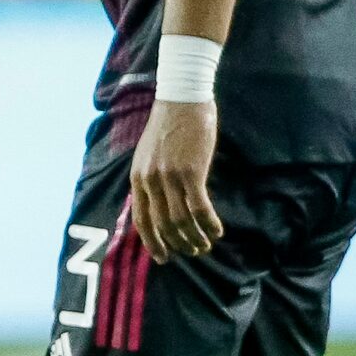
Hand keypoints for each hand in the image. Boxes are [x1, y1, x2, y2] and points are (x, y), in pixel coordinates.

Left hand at [129, 99, 223, 264]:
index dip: (152, 242)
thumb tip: (159, 205)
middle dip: (179, 244)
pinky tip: (218, 230)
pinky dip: (209, 223)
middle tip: (193, 251)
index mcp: (138, 178)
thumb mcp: (149, 155)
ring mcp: (170, 177)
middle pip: (163, 225)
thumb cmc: (170, 126)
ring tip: (206, 244)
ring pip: (181, 221)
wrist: (182, 98)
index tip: (164, 257)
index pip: (141, 220)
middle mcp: (150, 181)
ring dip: (195, 237)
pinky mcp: (191, 172)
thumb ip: (151, 179)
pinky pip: (200, 208)